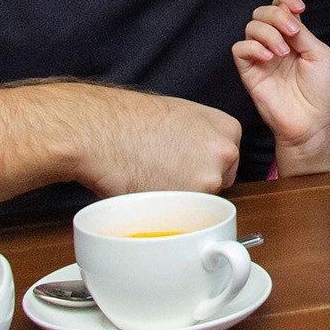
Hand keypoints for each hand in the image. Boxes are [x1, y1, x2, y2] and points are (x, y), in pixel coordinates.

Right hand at [61, 83, 242, 193]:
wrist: (102, 131)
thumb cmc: (132, 120)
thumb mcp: (182, 114)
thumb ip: (203, 134)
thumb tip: (204, 154)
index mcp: (228, 127)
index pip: (228, 161)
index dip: (202, 165)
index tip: (185, 163)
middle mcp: (225, 152)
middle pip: (219, 182)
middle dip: (195, 182)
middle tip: (165, 170)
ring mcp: (210, 178)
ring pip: (202, 200)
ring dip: (183, 198)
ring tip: (153, 178)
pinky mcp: (190, 202)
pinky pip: (184, 215)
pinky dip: (170, 210)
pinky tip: (150, 191)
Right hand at [232, 0, 329, 151]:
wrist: (312, 122)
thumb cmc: (320, 91)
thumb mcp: (319, 54)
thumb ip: (302, 33)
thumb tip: (286, 16)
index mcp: (295, 36)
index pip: (281, 6)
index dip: (286, 0)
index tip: (299, 8)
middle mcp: (276, 43)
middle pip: (263, 12)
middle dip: (277, 16)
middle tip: (292, 33)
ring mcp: (262, 57)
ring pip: (251, 27)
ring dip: (268, 33)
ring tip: (283, 53)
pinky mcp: (249, 72)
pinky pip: (239, 49)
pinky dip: (253, 47)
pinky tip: (269, 58)